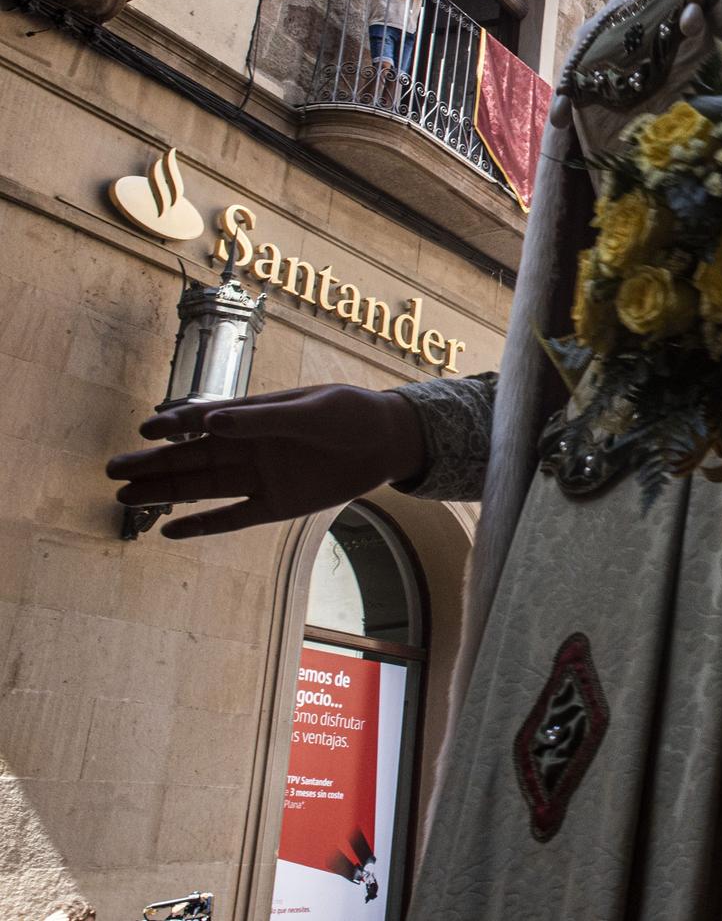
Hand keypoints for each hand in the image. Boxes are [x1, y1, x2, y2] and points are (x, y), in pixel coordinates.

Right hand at [105, 385, 424, 537]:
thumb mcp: (311, 412)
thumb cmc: (351, 414)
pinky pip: (234, 518)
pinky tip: (170, 531)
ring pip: (203, 488)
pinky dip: (203, 525)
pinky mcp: (278, 505)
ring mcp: (262, 477)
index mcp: (255, 417)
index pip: (203, 421)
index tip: (145, 431)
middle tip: (112, 471)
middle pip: (192, 458)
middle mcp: (251, 447)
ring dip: (166, 493)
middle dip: (153, 464)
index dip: (174, 425)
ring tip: (125, 497)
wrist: (389, 440)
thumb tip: (214, 421)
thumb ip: (264, 419)